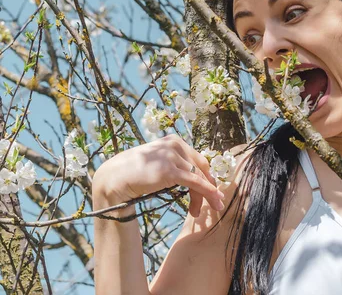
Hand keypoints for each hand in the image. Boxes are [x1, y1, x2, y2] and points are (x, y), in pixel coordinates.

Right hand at [92, 134, 224, 216]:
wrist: (115, 177)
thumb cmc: (135, 172)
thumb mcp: (159, 162)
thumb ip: (175, 163)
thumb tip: (192, 175)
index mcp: (174, 141)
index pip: (197, 159)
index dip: (207, 176)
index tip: (212, 190)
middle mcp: (175, 145)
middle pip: (200, 168)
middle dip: (209, 186)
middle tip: (214, 203)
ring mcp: (172, 157)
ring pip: (198, 177)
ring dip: (204, 196)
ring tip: (200, 213)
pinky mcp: (170, 171)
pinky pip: (195, 182)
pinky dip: (207, 192)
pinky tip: (213, 200)